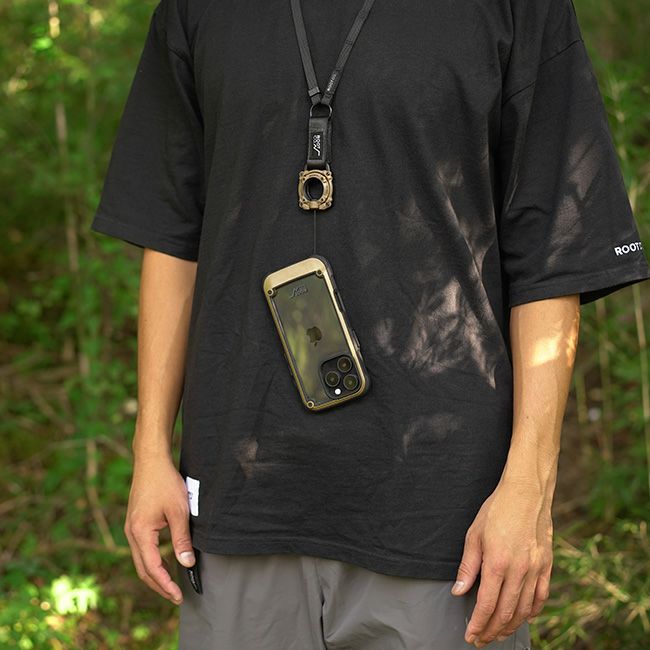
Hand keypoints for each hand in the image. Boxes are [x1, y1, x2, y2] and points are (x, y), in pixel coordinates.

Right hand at [123, 454, 195, 604]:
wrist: (151, 461)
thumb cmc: (165, 483)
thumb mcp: (179, 512)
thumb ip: (182, 540)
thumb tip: (187, 564)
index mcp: (140, 533)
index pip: (153, 568)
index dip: (166, 585)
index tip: (179, 596)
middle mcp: (131, 533)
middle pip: (143, 569)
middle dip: (159, 585)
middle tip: (176, 596)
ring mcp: (131, 528)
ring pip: (141, 559)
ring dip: (156, 573)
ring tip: (172, 583)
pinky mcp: (135, 522)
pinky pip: (142, 548)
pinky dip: (154, 559)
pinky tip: (167, 560)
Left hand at [451, 478, 552, 646]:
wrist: (526, 493)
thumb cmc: (497, 510)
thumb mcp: (474, 534)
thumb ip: (468, 566)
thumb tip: (459, 590)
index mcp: (498, 563)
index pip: (487, 605)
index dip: (478, 624)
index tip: (471, 635)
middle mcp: (520, 571)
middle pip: (506, 613)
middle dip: (492, 631)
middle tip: (482, 639)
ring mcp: (536, 570)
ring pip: (524, 610)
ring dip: (511, 626)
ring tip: (498, 632)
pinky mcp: (547, 566)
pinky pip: (541, 597)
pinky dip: (531, 612)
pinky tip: (522, 616)